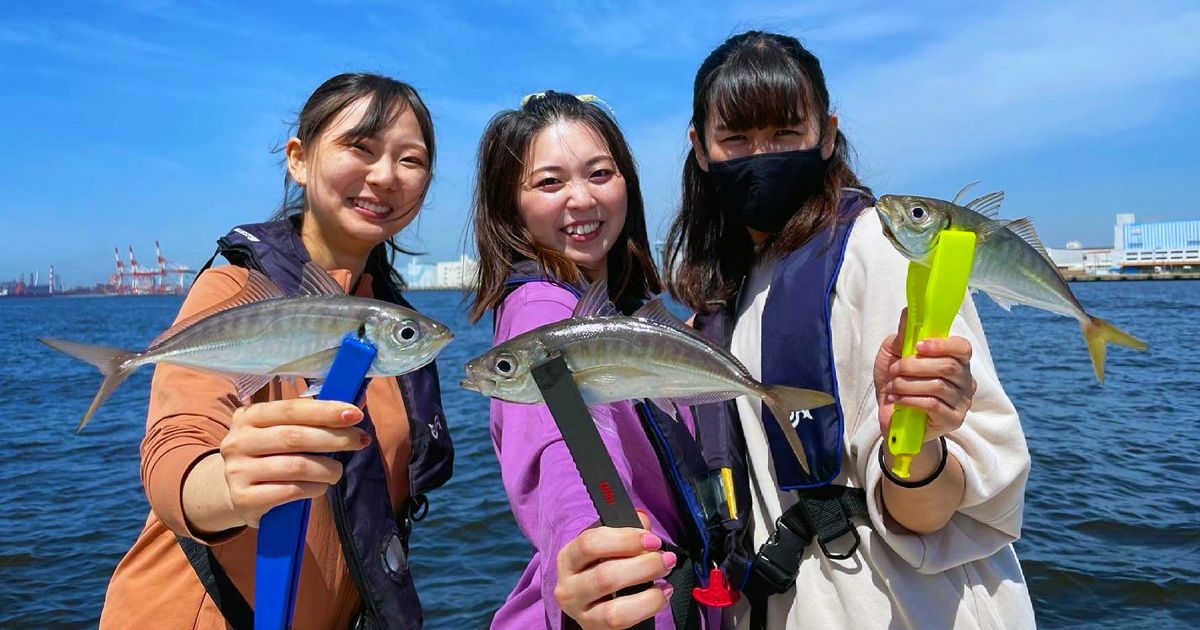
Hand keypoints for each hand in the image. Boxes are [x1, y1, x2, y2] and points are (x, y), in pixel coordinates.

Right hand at [219, 399, 370, 527]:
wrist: (236, 493)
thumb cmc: (270, 456)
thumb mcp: (283, 431)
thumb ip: (314, 418)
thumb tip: (358, 402)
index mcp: (248, 416)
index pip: (291, 409)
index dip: (325, 411)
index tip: (355, 414)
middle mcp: (237, 441)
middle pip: (295, 437)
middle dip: (335, 438)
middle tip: (361, 441)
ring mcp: (237, 471)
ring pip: (296, 466)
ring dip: (327, 468)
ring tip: (337, 471)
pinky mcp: (244, 499)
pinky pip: (290, 491)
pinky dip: (314, 488)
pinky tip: (320, 487)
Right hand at [554, 510, 673, 629]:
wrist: (592, 602)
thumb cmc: (603, 567)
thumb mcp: (608, 546)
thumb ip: (626, 531)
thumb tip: (642, 521)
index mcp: (568, 557)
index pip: (590, 543)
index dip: (625, 540)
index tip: (652, 540)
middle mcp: (568, 587)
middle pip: (605, 576)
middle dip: (643, 565)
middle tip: (665, 559)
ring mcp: (580, 613)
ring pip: (614, 609)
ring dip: (648, 594)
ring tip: (665, 581)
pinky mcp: (594, 629)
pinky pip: (623, 623)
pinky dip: (648, 608)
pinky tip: (661, 596)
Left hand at [874, 308, 976, 440]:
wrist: (891, 417)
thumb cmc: (897, 382)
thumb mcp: (894, 355)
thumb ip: (904, 335)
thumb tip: (909, 311)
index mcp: (955, 360)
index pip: (962, 347)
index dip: (941, 345)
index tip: (918, 346)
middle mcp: (965, 380)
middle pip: (947, 366)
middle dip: (914, 366)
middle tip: (895, 370)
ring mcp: (962, 401)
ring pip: (938, 386)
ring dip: (908, 384)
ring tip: (893, 386)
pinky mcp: (954, 420)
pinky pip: (933, 405)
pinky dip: (910, 399)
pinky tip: (898, 399)